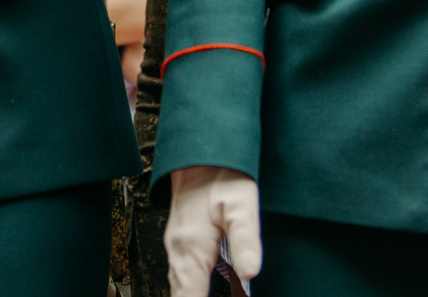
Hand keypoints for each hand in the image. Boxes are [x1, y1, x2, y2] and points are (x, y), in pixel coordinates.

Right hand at [165, 165, 260, 296]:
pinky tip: (203, 290)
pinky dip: (191, 291)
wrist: (201, 146)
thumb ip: (245, 240)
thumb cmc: (222, 172)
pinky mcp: (180, 242)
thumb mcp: (242, 204)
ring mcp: (176, 248)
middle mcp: (177, 253)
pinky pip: (181, 278)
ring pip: (179, 289)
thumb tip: (252, 273)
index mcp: (189, 250)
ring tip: (229, 294)